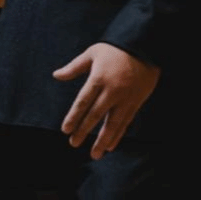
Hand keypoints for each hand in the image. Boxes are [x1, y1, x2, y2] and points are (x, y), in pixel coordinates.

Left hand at [54, 42, 160, 159]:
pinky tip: (111, 145)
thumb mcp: (92, 53)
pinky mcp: (136, 102)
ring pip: (113, 123)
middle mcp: (112, 91)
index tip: (66, 130)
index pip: (83, 102)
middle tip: (74, 143)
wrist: (144, 45)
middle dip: (84, 131)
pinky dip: (118, 135)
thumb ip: (74, 67)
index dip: (74, 117)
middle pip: (95, 115)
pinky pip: (126, 122)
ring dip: (103, 140)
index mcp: (98, 78)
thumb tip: (56, 75)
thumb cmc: (115, 49)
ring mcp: (125, 98)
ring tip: (95, 154)